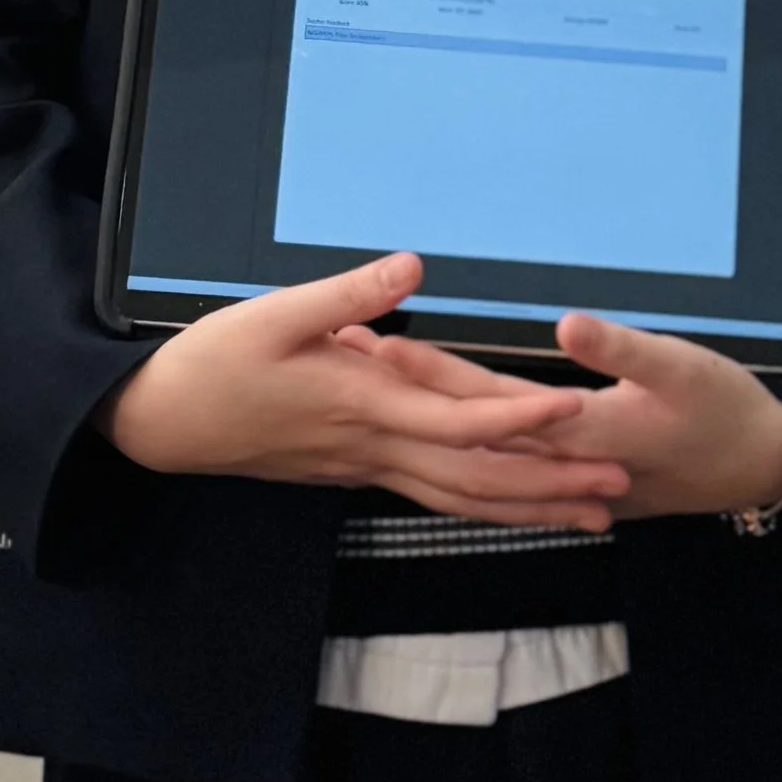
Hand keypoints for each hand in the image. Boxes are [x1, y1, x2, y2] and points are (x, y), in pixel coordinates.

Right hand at [95, 254, 630, 528]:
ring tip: (590, 514)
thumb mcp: (276, 312)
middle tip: (616, 487)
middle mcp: (374, 445)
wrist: (164, 422)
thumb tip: (412, 266)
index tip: (574, 410)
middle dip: (549, 484)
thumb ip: (350, 292)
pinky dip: (483, 504)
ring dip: (528, 508)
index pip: (457, 417)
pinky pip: (434, 495)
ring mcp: (365, 466)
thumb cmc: (214, 363)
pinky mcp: (355, 472)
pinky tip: (512, 505)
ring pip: (461, 498)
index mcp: (363, 403)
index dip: (518, 416)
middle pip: (476, 476)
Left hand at [333, 310, 781, 520]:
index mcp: (575, 430)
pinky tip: (433, 445)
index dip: (425, 372)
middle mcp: (557, 458)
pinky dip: (458, 452)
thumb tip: (566, 325)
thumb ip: (622, 349)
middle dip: (403, 395)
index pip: (481, 400)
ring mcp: (561, 473)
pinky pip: (497, 468)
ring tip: (372, 392)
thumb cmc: (725, 414)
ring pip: (473, 451)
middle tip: (347, 359)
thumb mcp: (683, 369)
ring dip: (421, 424)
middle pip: (461, 428)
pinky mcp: (570, 474)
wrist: (756, 470)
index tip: (375, 343)